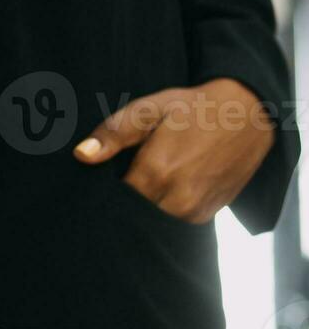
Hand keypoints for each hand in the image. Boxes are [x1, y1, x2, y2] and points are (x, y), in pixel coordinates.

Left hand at [73, 78, 276, 223]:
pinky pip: (173, 220)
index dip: (102, 189)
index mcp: (158, 173)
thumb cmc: (192, 108)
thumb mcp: (149, 109)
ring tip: (143, 178)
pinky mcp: (208, 216)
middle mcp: (178, 200)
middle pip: (132, 213)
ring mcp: (196, 212)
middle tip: (121, 174)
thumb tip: (81, 155)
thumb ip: (114, 133)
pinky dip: (163, 208)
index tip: (99, 177)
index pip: (114, 199)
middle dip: (122, 200)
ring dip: (143, 205)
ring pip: (153, 220)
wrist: (247, 116)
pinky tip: (164, 186)